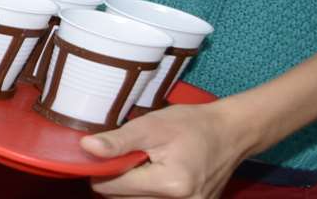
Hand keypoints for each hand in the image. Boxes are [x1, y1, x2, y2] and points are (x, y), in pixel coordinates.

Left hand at [82, 101, 259, 198]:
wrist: (230, 134)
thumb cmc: (192, 125)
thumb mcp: (151, 126)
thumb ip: (118, 141)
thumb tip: (86, 148)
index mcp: (170, 185)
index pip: (111, 187)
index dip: (103, 168)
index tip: (112, 152)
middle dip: (118, 178)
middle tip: (132, 155)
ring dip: (131, 186)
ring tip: (145, 164)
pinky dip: (147, 192)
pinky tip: (155, 174)